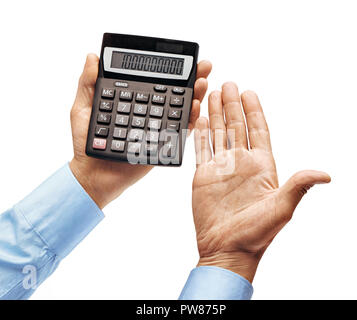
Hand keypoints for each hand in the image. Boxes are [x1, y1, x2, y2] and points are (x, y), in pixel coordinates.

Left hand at [70, 54, 211, 208]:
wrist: (92, 174)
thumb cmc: (84, 143)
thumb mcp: (83, 109)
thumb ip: (88, 84)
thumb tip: (92, 57)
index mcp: (133, 102)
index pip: (155, 82)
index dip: (170, 70)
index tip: (184, 58)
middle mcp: (148, 114)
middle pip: (174, 93)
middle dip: (192, 79)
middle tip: (204, 66)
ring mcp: (157, 129)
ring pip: (180, 111)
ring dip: (196, 96)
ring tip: (203, 82)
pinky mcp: (161, 145)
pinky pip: (179, 133)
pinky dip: (191, 121)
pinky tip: (195, 108)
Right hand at [192, 82, 330, 281]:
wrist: (227, 248)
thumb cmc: (255, 234)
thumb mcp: (281, 208)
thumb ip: (298, 186)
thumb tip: (325, 175)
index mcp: (262, 167)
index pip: (259, 131)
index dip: (255, 111)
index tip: (250, 92)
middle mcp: (241, 164)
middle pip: (237, 127)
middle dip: (233, 105)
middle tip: (229, 84)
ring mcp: (221, 169)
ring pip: (219, 134)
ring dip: (216, 114)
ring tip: (214, 96)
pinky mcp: (204, 176)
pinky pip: (202, 149)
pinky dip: (200, 134)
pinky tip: (200, 120)